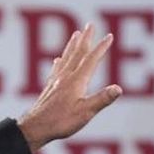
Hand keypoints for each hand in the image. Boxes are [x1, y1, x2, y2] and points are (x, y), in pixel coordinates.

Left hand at [17, 23, 122, 151]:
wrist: (35, 128)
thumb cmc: (60, 122)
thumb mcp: (85, 113)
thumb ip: (102, 100)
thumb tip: (118, 88)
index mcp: (77, 81)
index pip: (91, 60)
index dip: (101, 48)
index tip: (109, 36)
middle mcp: (65, 77)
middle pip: (77, 54)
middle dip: (85, 39)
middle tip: (90, 25)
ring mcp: (56, 82)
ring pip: (66, 59)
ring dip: (72, 46)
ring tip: (75, 35)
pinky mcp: (49, 89)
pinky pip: (56, 70)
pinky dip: (60, 62)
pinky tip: (58, 60)